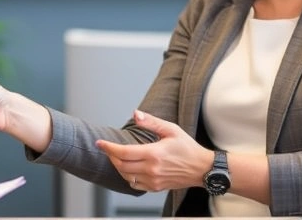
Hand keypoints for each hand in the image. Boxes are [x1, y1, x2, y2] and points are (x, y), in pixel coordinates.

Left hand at [95, 110, 211, 191]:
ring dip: (118, 166)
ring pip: (126, 176)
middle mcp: (152, 169)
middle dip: (111, 156)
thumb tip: (135, 114)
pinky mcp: (156, 187)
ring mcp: (153, 180)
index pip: (124, 152)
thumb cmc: (188, 148)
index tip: (99, 143)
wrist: (202, 169)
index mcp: (154, 154)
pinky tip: (129, 168)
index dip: (108, 148)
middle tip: (108, 148)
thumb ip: (151, 122)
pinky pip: (134, 185)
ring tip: (117, 157)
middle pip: (121, 165)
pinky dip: (127, 177)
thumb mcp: (171, 129)